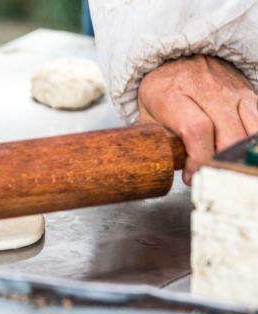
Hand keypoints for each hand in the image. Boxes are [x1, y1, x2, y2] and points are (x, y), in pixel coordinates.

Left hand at [138, 54, 257, 184]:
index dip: (198, 158)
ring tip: (221, 166)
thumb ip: (158, 141)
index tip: (191, 175)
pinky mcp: (248, 93)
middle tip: (207, 175)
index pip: (196, 130)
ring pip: (249, 130)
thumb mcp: (148, 115)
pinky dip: (251, 143)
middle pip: (227, 134)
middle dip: (219, 161)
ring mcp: (231, 90)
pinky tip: (238, 154)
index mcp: (172, 94)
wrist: (178, 57)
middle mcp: (205, 88)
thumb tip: (168, 169)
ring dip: (237, 154)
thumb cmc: (161, 92)